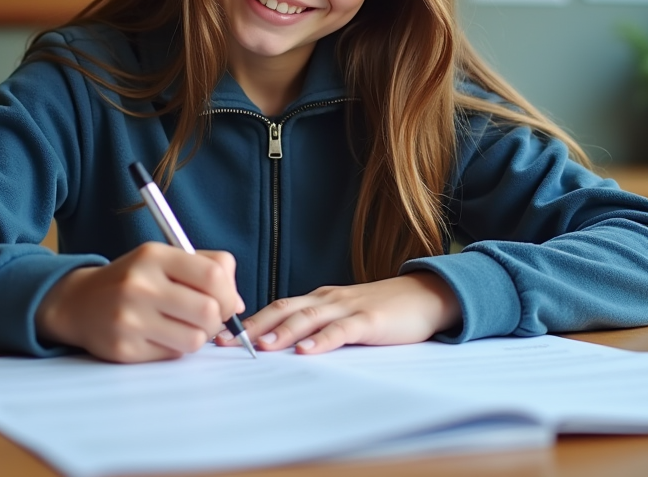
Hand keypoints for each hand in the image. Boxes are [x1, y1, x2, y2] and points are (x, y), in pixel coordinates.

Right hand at [34, 242, 244, 362]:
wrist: (77, 303)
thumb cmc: (131, 280)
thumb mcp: (162, 259)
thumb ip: (205, 268)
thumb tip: (238, 304)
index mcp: (154, 256)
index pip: (213, 275)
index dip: (229, 293)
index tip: (226, 300)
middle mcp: (140, 285)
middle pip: (210, 311)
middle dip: (217, 319)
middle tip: (206, 318)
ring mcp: (130, 319)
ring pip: (195, 340)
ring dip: (196, 337)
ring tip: (182, 327)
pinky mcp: (124, 349)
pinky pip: (172, 356)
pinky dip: (173, 349)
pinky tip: (158, 336)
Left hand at [224, 272, 459, 354]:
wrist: (425, 296)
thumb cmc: (382, 310)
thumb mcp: (343, 315)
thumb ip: (317, 325)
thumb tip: (282, 344)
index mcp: (318, 298)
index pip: (277, 307)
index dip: (248, 320)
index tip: (221, 335)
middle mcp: (327, 299)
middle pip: (283, 309)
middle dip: (252, 326)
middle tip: (224, 342)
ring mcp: (348, 307)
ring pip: (308, 317)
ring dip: (282, 332)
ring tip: (261, 347)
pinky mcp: (369, 320)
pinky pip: (341, 330)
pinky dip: (322, 341)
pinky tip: (307, 352)